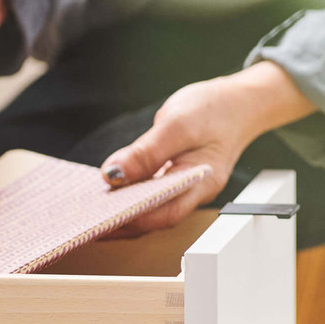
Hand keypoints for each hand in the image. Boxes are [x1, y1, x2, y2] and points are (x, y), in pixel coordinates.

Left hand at [99, 62, 313, 235]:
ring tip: (91, 207)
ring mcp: (186, 187)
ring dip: (123, 210)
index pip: (163, 213)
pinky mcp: (176, 178)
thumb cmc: (215, 109)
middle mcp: (194, 192)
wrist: (238, 101)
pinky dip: (131, 195)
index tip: (98, 219)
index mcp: (201, 182)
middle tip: (86, 219)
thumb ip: (146, 152)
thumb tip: (113, 174)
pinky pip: (152, 194)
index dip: (130, 221)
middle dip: (121, 222)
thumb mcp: (177, 124)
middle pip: (155, 218)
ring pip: (152, 208)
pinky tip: (110, 190)